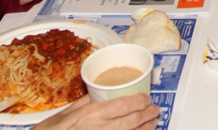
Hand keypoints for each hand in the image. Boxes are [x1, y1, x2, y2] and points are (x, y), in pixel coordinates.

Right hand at [34, 94, 158, 129]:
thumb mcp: (62, 115)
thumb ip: (82, 104)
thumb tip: (96, 94)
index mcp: (90, 115)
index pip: (124, 105)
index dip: (140, 101)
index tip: (147, 98)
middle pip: (132, 121)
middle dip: (148, 115)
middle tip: (155, 110)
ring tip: (152, 124)